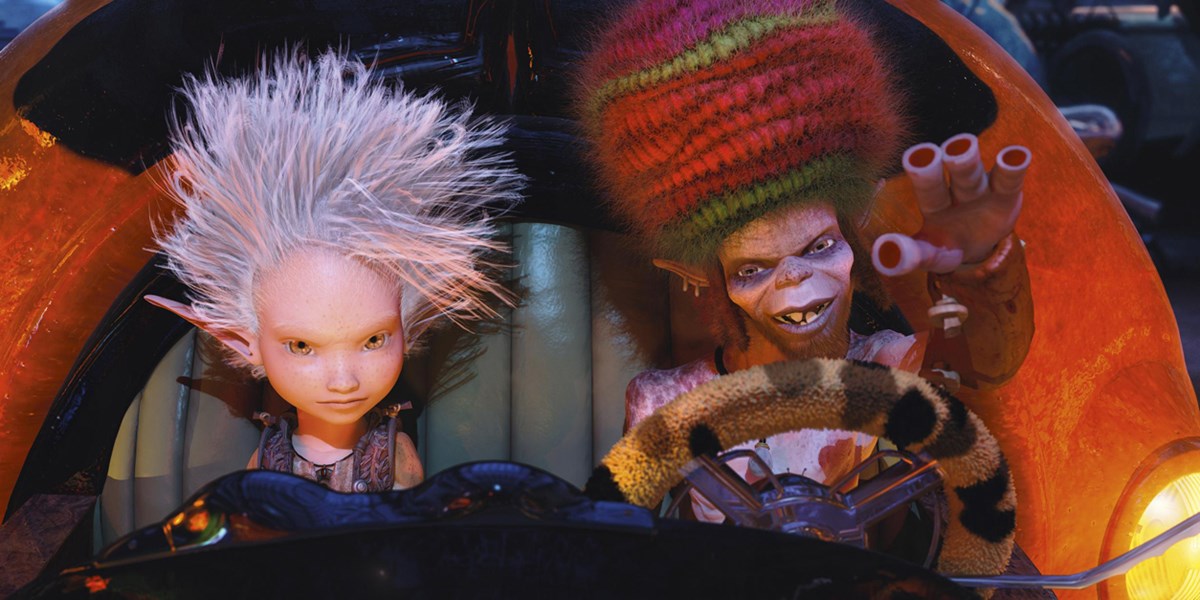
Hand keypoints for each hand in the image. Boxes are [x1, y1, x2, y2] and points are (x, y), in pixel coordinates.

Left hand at [872, 133, 1029, 275]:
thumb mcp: (930, 254)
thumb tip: (883, 255)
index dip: (923, 175)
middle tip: (950, 151)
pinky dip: (1014, 167)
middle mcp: (956, 190)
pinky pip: (1009, 179)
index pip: (928, 189)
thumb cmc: (946, 246)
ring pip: (978, 174)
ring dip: (975, 163)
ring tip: (970, 149)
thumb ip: (910, 254)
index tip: (915, 159)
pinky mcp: (1006, 194)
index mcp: (934, 203)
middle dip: (954, 161)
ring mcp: (982, 189)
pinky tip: (1018, 156)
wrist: (977, 250)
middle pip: (955, 173)